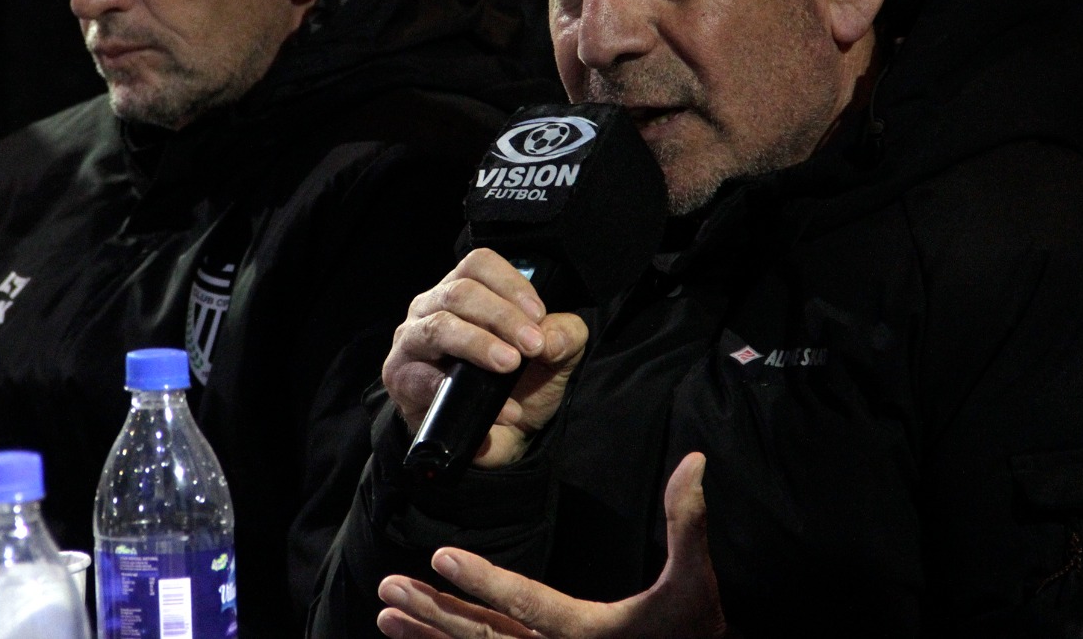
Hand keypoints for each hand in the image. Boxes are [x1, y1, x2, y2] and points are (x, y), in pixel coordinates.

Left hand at [375, 453, 725, 638]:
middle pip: (486, 635)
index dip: (483, 580)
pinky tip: (417, 636)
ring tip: (386, 613)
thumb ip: (688, 521)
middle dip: (434, 611)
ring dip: (430, 632)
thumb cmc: (693, 630)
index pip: (526, 602)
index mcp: (587, 632)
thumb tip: (696, 460)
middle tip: (388, 589)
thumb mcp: (694, 581)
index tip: (439, 557)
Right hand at [382, 248, 588, 467]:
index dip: (510, 283)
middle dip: (502, 317)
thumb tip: (550, 336)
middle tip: (533, 346)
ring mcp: (411, 342)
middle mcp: (431, 308)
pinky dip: (467, 393)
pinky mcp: (402, 379)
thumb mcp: (554, 358)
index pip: (478, 264)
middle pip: (460, 292)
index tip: (539, 315)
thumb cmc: (517, 385)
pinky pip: (427, 379)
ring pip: (439, 327)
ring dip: (479, 344)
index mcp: (463, 291)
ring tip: (510, 364)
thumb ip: (564, 336)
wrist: (497, 439)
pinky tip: (503, 409)